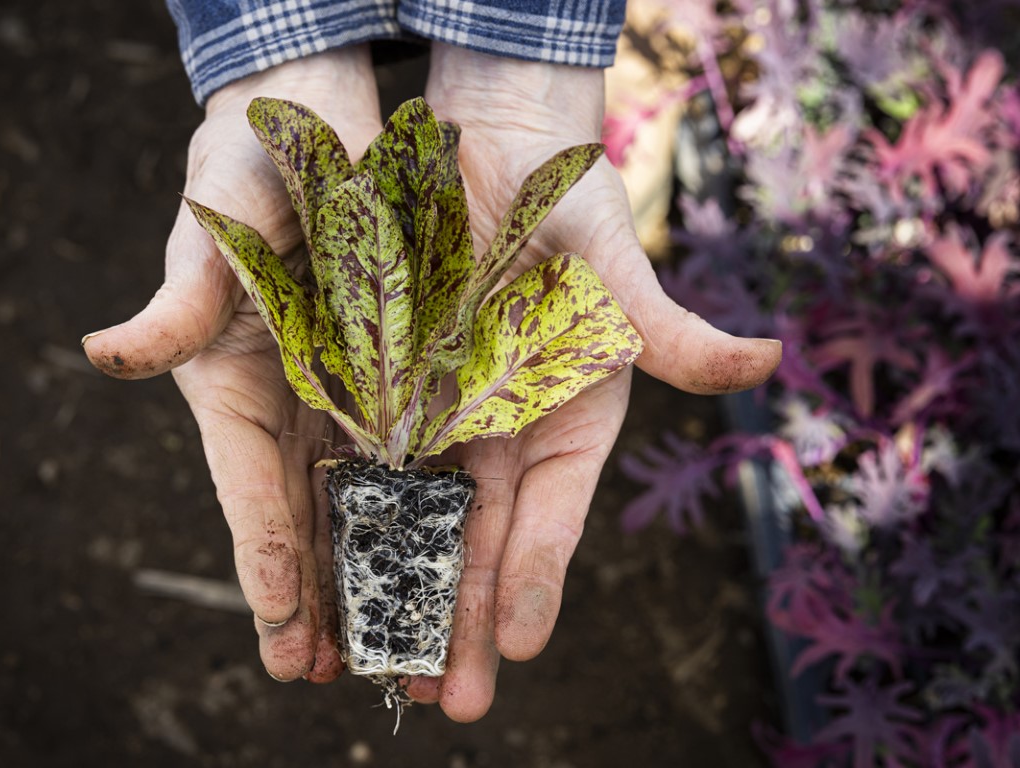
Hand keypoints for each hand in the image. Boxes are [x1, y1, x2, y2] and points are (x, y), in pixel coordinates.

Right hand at [82, 47, 384, 682]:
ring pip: (369, 503)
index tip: (282, 630)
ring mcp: (350, 400)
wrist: (319, 132)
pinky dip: (431, 509)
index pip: (250, 490)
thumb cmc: (246, 177)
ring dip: (384, 574)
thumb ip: (179, 304)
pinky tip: (452, 561)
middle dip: (322, 597)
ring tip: (402, 647)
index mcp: (237, 391)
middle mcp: (294, 410)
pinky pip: (423, 453)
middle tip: (338, 676)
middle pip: (309, 519)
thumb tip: (106, 353)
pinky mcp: (403, 380)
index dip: (265, 560)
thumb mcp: (212, 236)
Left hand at [400, 44, 781, 720]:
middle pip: (481, 542)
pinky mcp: (380, 397)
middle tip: (445, 700)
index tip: (524, 645)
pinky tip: (326, 580)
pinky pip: (357, 466)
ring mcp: (440, 423)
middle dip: (465, 620)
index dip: (538, 576)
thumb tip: (766, 358)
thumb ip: (668, 330)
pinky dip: (343, 524)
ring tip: (377, 670)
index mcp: (567, 423)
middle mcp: (505, 437)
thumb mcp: (617, 270)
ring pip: (415, 522)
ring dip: (398, 595)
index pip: (554, 513)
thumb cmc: (567, 212)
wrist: (492, 154)